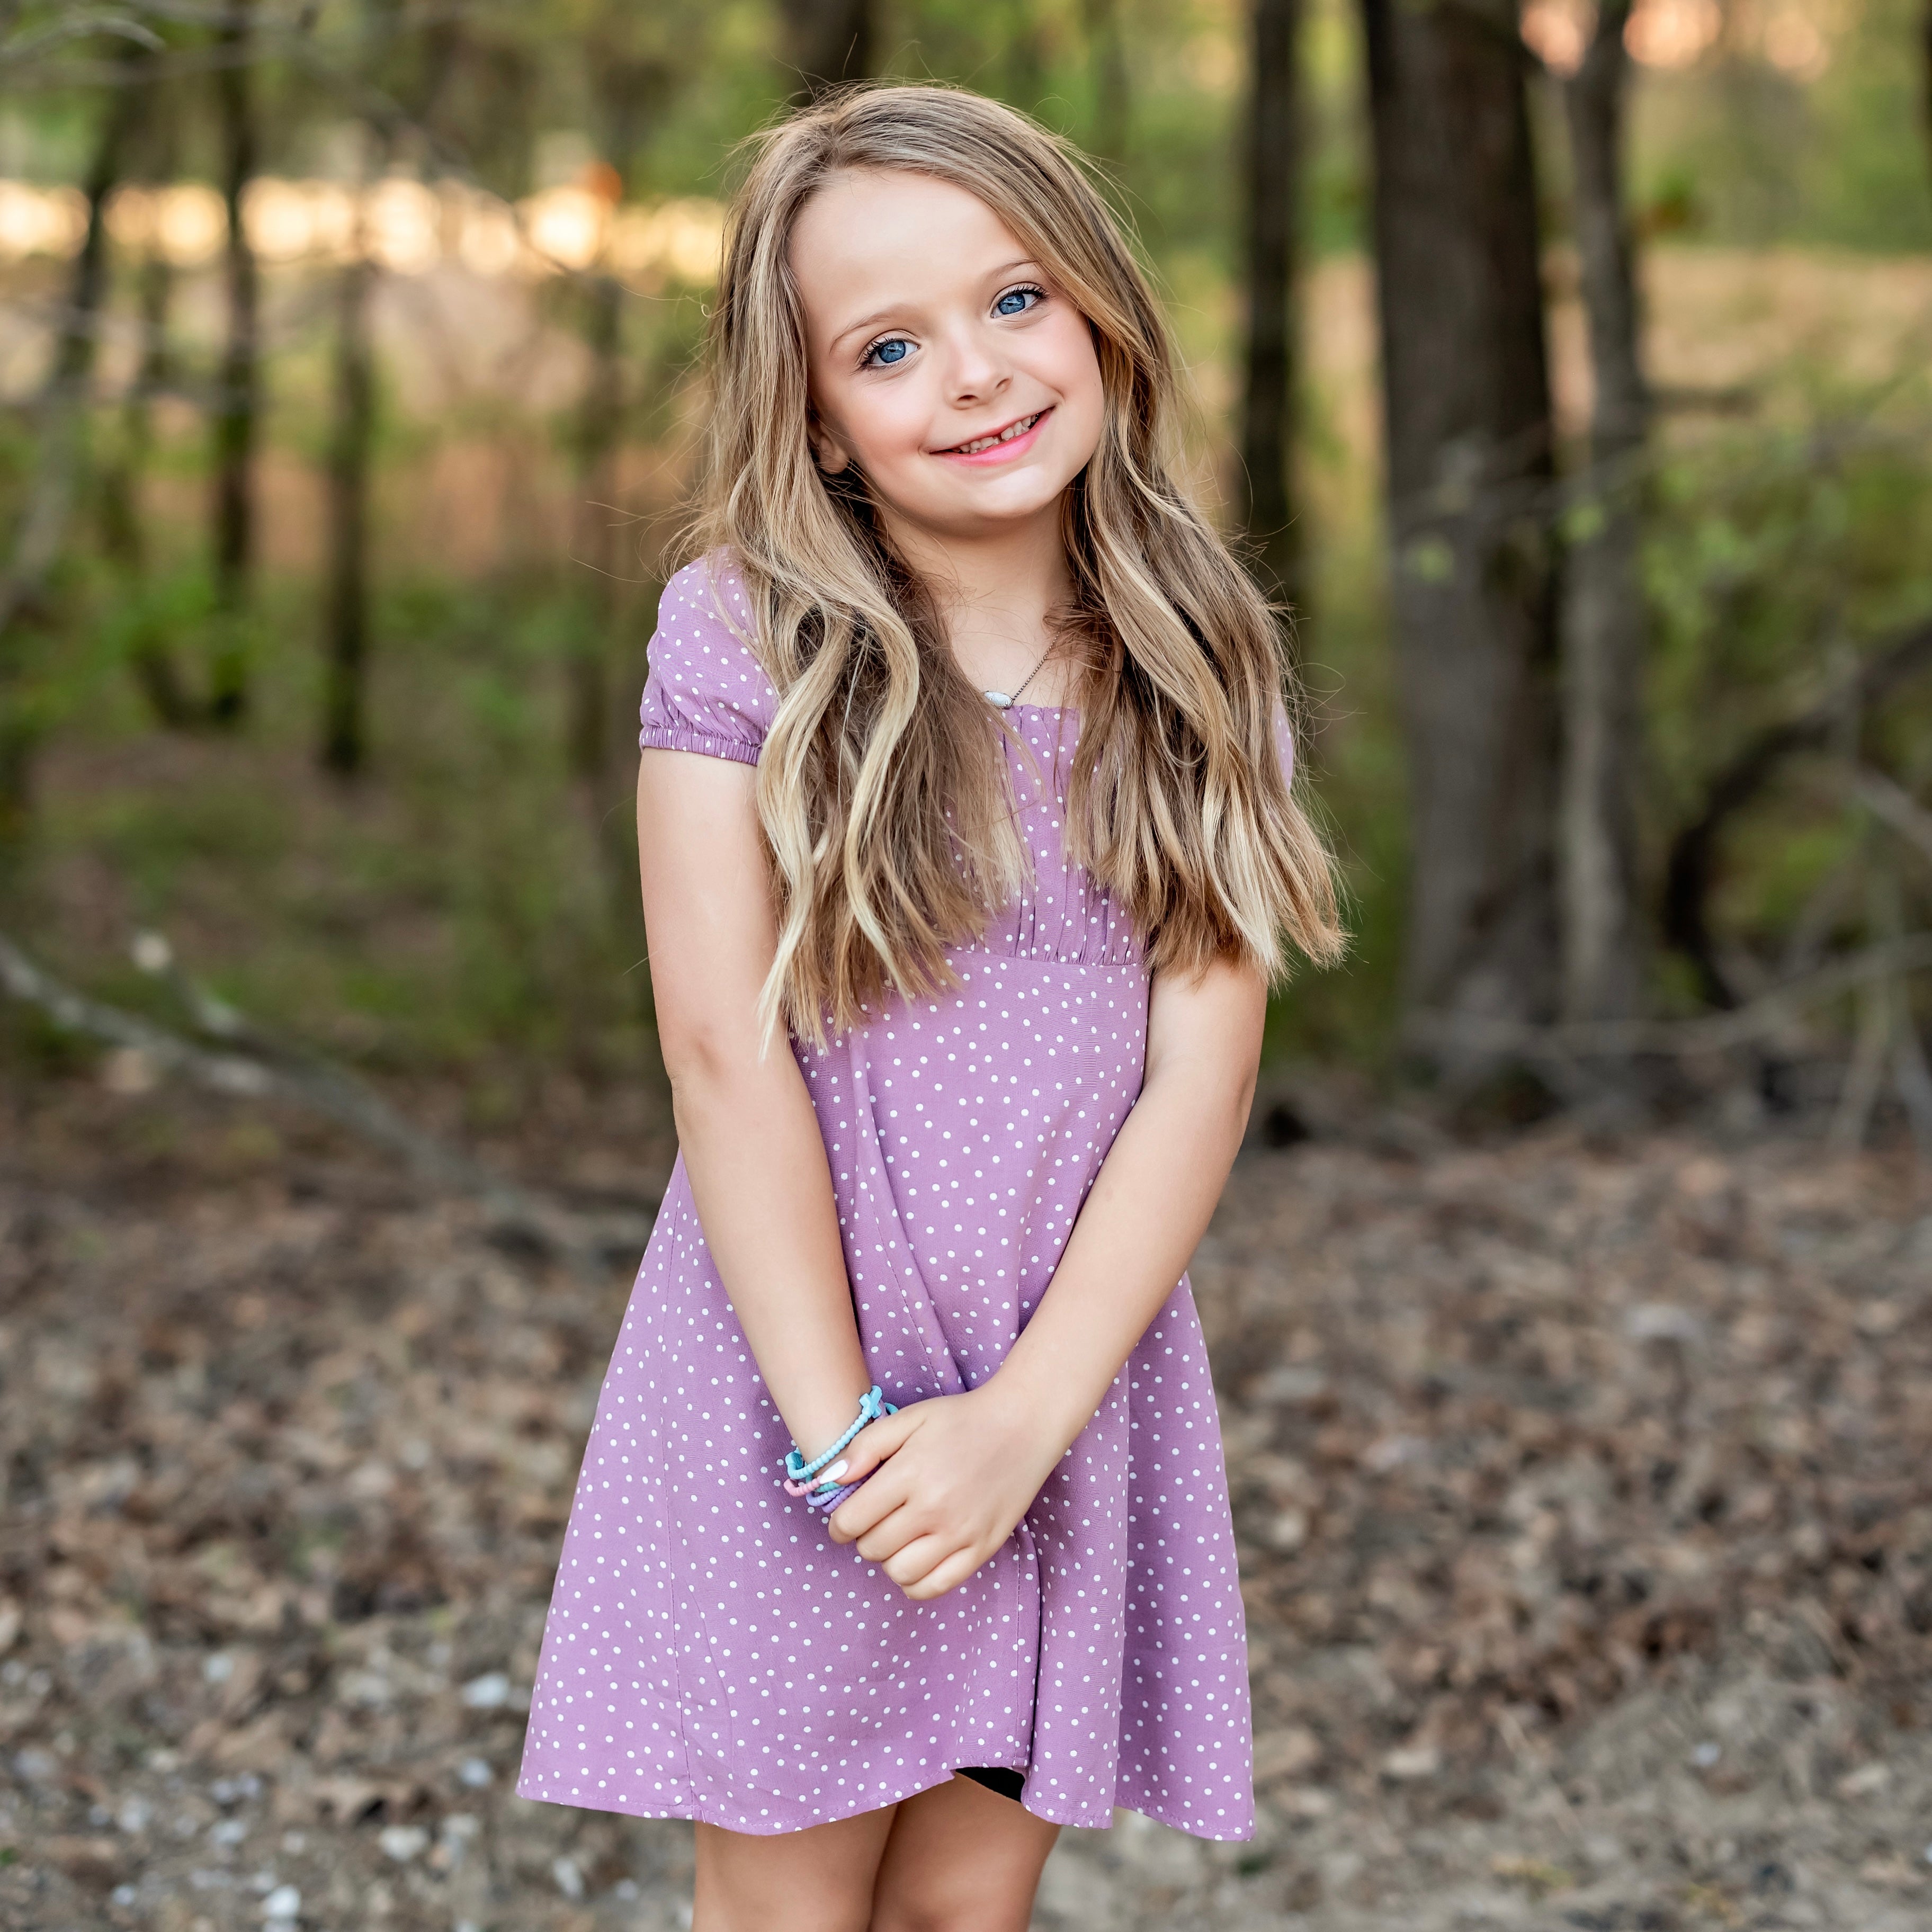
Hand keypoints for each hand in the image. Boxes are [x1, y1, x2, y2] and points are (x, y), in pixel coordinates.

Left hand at [825, 1383, 1064, 1600]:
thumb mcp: (909, 1418)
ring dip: (889, 1560)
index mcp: (910, 1474)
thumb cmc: (961, 1419)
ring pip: (900, 1573)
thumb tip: (829, 1481)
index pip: (852, 1521)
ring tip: (899, 1538)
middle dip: (865, 1537)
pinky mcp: (981, 1550)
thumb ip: (865, 1446)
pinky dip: (916, 1581)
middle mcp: (934, 1509)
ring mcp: (960, 1534)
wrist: (1022, 1426)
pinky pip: (934, 1587)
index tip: (847, 1518)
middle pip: (873, 1548)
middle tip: (878, 1521)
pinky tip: (917, 1558)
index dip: (840, 1524)